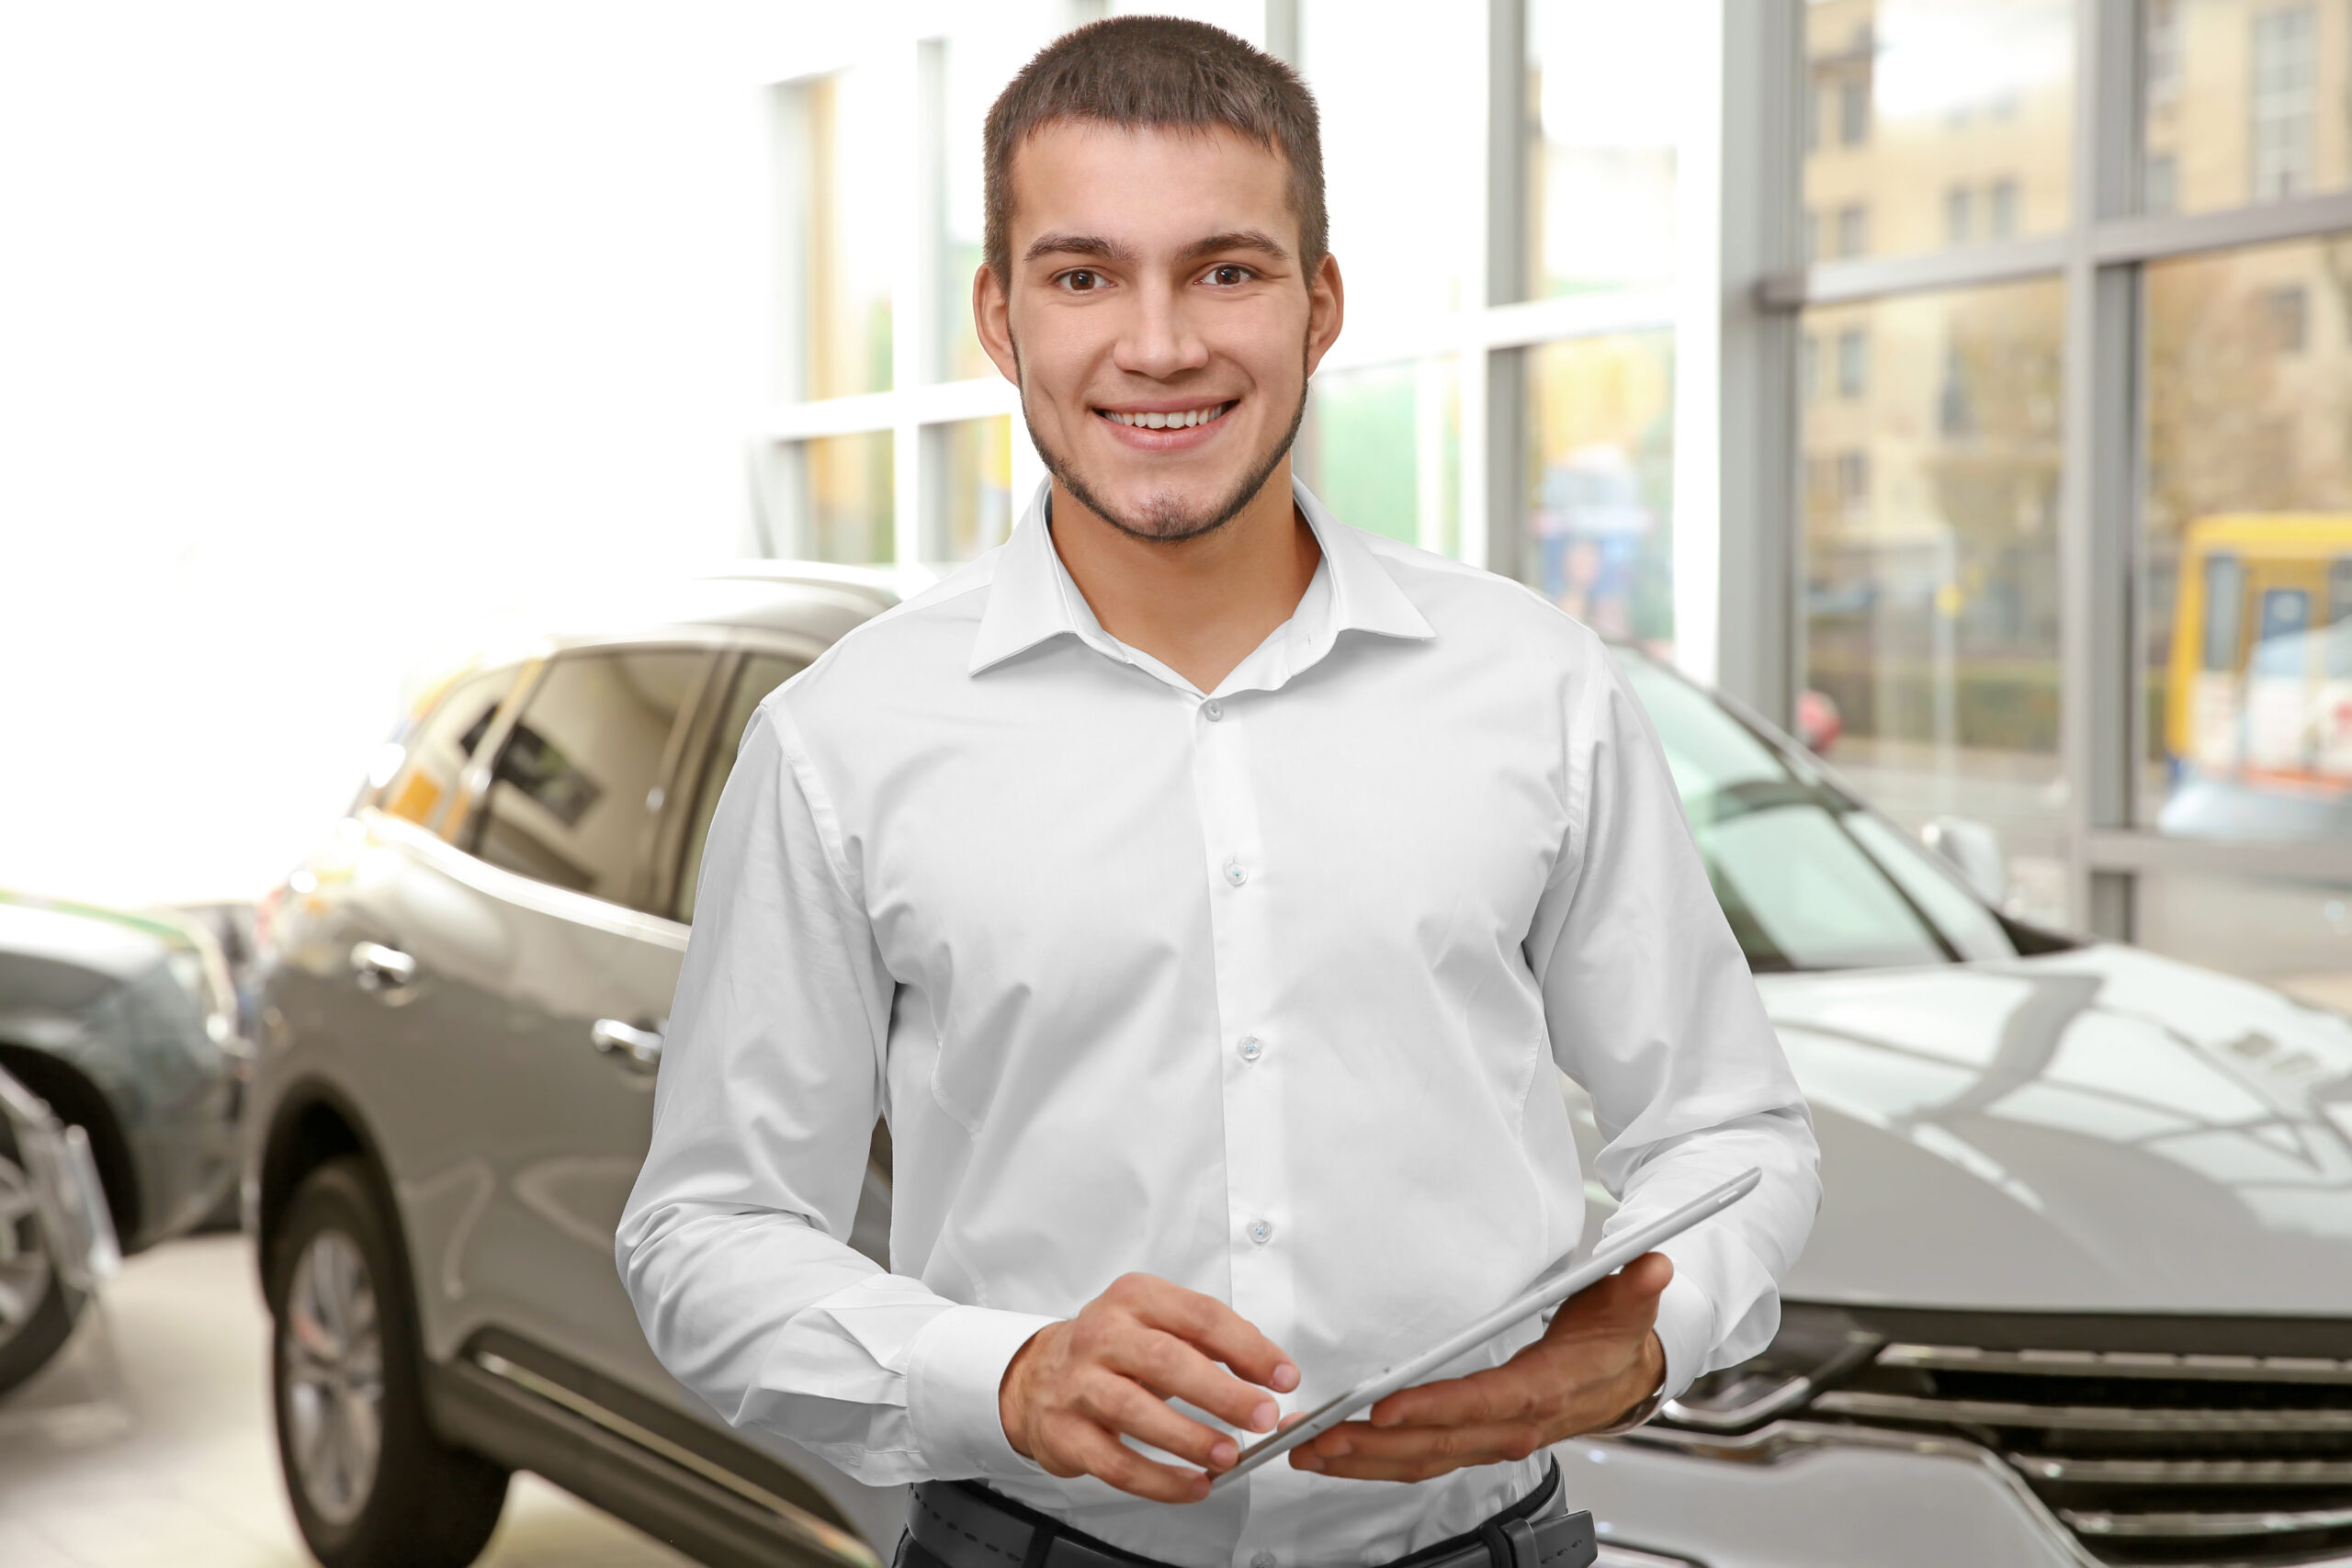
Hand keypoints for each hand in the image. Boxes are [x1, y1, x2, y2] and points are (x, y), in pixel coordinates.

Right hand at [999, 1273, 1299, 1503]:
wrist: (1038, 1376)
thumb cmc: (1113, 1350)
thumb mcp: (1157, 1324)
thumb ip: (1211, 1340)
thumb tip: (1268, 1368)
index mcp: (1135, 1299)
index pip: (1200, 1316)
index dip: (1248, 1347)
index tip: (1282, 1375)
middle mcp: (1103, 1335)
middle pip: (1166, 1359)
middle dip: (1222, 1392)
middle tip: (1262, 1416)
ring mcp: (1079, 1384)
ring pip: (1136, 1410)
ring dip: (1189, 1437)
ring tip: (1229, 1455)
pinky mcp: (1066, 1432)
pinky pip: (1115, 1462)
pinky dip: (1158, 1479)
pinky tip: (1191, 1485)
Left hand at [1289, 1252, 1671, 1483]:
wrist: (1625, 1379)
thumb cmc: (1613, 1339)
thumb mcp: (1629, 1304)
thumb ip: (1636, 1286)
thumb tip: (1652, 1265)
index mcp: (1541, 1392)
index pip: (1481, 1404)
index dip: (1432, 1408)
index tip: (1384, 1408)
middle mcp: (1511, 1425)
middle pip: (1435, 1443)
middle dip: (1372, 1445)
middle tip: (1317, 1437)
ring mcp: (1489, 1440)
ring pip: (1419, 1459)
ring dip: (1361, 1461)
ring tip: (1307, 1452)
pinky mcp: (1472, 1442)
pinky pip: (1419, 1459)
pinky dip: (1374, 1461)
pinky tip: (1335, 1454)